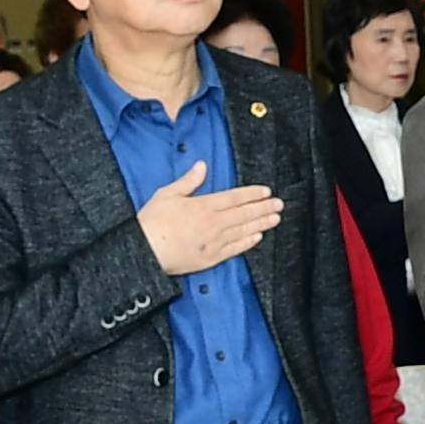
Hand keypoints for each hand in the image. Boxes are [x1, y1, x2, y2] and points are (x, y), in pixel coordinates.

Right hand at [137, 160, 281, 274]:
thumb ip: (188, 181)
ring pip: (243, 231)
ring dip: (261, 224)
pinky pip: (234, 249)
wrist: (145, 252)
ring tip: (275, 219)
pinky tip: (258, 237)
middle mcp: (213, 223)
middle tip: (280, 204)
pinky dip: (247, 242)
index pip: (234, 198)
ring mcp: (214, 242)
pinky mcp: (211, 258)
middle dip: (263, 208)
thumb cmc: (152, 222)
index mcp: (203, 206)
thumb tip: (202, 166)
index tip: (266, 192)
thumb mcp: (167, 194)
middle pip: (244, 214)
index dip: (252, 194)